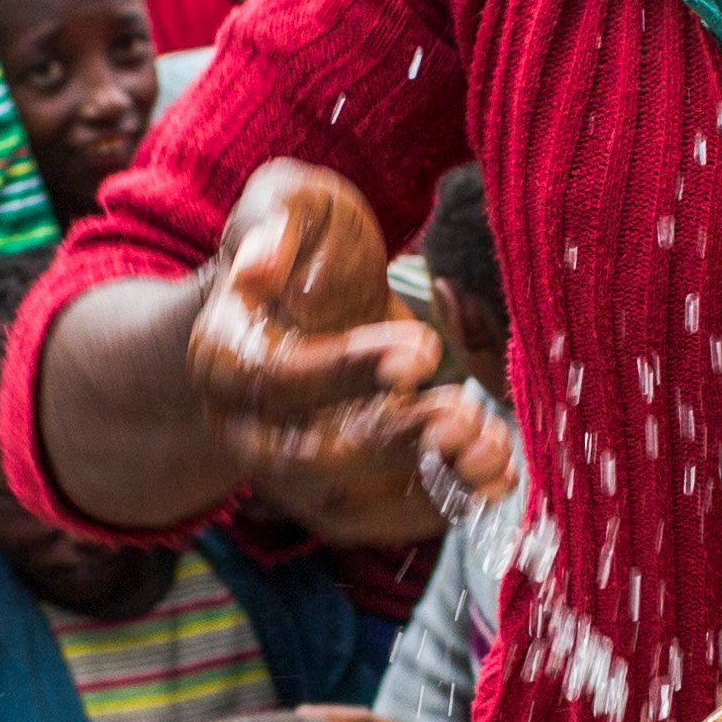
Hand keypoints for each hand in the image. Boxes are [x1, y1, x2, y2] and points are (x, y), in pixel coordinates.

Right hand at [188, 160, 508, 546]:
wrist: (309, 294)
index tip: (422, 350)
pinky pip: (384, 520)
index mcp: (223, 354)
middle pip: (303, 460)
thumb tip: (257, 264)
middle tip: (462, 415)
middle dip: (390, 443)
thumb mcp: (289, 201)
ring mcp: (291, 469)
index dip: (344, 372)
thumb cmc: (301, 242)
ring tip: (491, 449)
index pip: (272, 378)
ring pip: (345, 506)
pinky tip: (498, 474)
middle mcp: (245, 427)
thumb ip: (274, 219)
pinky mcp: (343, 491)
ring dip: (423, 488)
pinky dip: (444, 504)